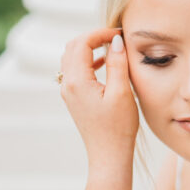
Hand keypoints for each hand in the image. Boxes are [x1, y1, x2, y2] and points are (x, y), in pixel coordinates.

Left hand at [58, 27, 139, 165]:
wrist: (108, 155)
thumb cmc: (118, 127)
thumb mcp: (121, 92)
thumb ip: (117, 63)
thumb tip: (116, 40)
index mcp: (77, 81)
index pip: (82, 43)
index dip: (101, 33)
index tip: (120, 34)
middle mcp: (68, 84)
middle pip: (73, 47)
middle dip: (93, 37)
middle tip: (115, 37)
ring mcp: (69, 92)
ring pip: (72, 58)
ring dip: (90, 48)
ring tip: (112, 47)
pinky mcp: (74, 98)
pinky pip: (75, 70)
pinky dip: (88, 60)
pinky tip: (105, 63)